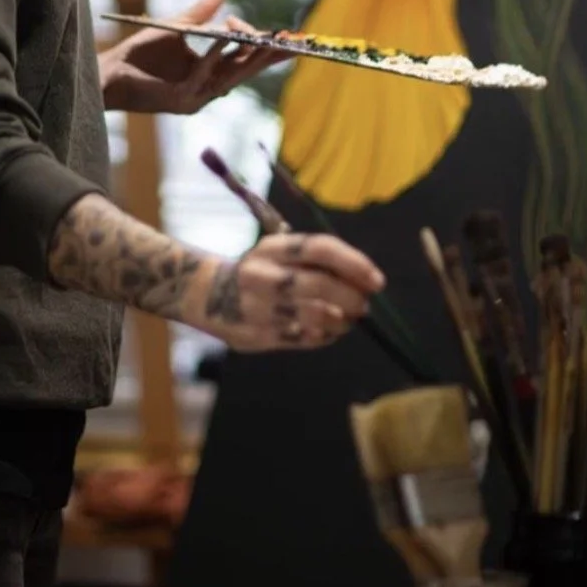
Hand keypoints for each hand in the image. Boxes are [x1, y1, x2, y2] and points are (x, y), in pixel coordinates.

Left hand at [99, 0, 283, 114]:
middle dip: (270, 56)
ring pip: (231, 76)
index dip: (260, 46)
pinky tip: (226, 37)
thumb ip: (200, 12)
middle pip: (246, 70)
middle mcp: (207, 87)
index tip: (273, 31)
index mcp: (209, 72)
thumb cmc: (139, 53)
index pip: (243, 59)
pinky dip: (215, 55)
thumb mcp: (175, 27)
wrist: (109, 71)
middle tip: (295, 44)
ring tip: (269, 40)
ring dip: (250, 57)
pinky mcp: (180, 100)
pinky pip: (203, 75)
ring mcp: (196, 96)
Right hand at [181, 232, 385, 352]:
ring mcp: (258, 307)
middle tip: (365, 305)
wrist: (209, 295)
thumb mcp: (280, 253)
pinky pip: (302, 339)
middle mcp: (262, 274)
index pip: (319, 248)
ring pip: (314, 317)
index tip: (377, 281)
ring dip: (341, 321)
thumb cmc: (262, 270)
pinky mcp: (257, 336)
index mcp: (273, 247)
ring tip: (348, 320)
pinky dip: (324, 337)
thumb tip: (365, 281)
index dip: (353, 263)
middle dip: (350, 297)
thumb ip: (317, 262)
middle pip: (319, 285)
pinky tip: (328, 331)